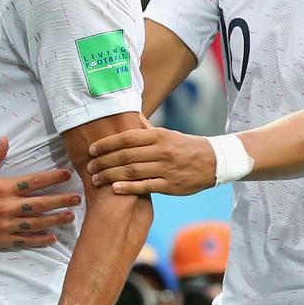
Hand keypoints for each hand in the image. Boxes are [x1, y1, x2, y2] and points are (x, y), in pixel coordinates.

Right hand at [0, 138, 79, 249]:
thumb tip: (5, 139)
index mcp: (3, 189)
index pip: (33, 181)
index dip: (52, 177)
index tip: (67, 174)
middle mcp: (8, 207)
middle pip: (41, 203)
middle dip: (61, 200)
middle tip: (77, 198)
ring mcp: (7, 225)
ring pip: (37, 222)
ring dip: (55, 219)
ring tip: (71, 217)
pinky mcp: (3, 239)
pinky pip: (25, 240)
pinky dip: (39, 240)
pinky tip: (52, 238)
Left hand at [87, 126, 214, 194]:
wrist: (214, 162)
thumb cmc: (184, 147)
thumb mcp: (167, 133)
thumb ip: (146, 128)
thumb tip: (128, 116)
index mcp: (158, 136)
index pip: (126, 138)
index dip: (106, 144)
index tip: (92, 149)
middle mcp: (161, 151)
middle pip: (125, 156)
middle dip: (103, 161)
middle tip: (89, 167)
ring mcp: (166, 169)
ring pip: (132, 172)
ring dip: (110, 175)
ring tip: (96, 178)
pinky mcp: (171, 186)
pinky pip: (146, 186)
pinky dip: (128, 187)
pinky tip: (114, 188)